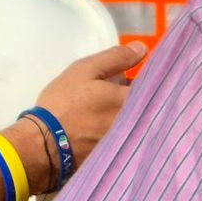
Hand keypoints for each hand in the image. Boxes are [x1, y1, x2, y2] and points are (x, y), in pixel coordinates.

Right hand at [35, 41, 146, 163]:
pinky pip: (127, 136)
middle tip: (120, 89)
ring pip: (137, 120)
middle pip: (148, 105)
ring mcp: (128, 141)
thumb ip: (115, 58)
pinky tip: (104, 124)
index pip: (154, 87)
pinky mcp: (117, 153)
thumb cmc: (65, 101)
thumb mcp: (85, 70)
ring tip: (110, 107)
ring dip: (130, 112)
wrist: (46, 142)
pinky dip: (122, 128)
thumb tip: (141, 48)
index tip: (138, 74)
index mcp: (131, 101)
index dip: (150, 78)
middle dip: (139, 96)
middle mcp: (137, 123)